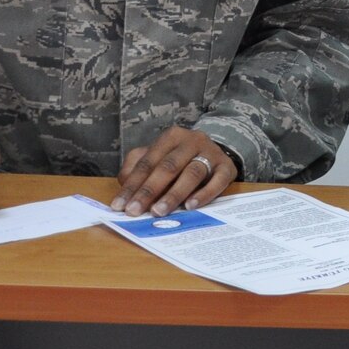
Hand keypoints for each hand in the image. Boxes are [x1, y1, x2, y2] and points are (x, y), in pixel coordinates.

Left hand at [115, 128, 235, 214]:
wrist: (217, 151)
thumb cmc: (180, 158)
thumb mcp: (157, 157)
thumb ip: (137, 167)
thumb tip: (126, 184)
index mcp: (171, 136)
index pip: (148, 161)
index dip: (133, 184)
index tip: (120, 206)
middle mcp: (192, 141)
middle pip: (168, 166)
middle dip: (149, 190)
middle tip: (135, 211)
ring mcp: (212, 153)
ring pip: (192, 173)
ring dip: (174, 194)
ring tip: (159, 211)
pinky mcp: (227, 167)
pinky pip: (218, 181)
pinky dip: (204, 194)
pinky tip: (190, 206)